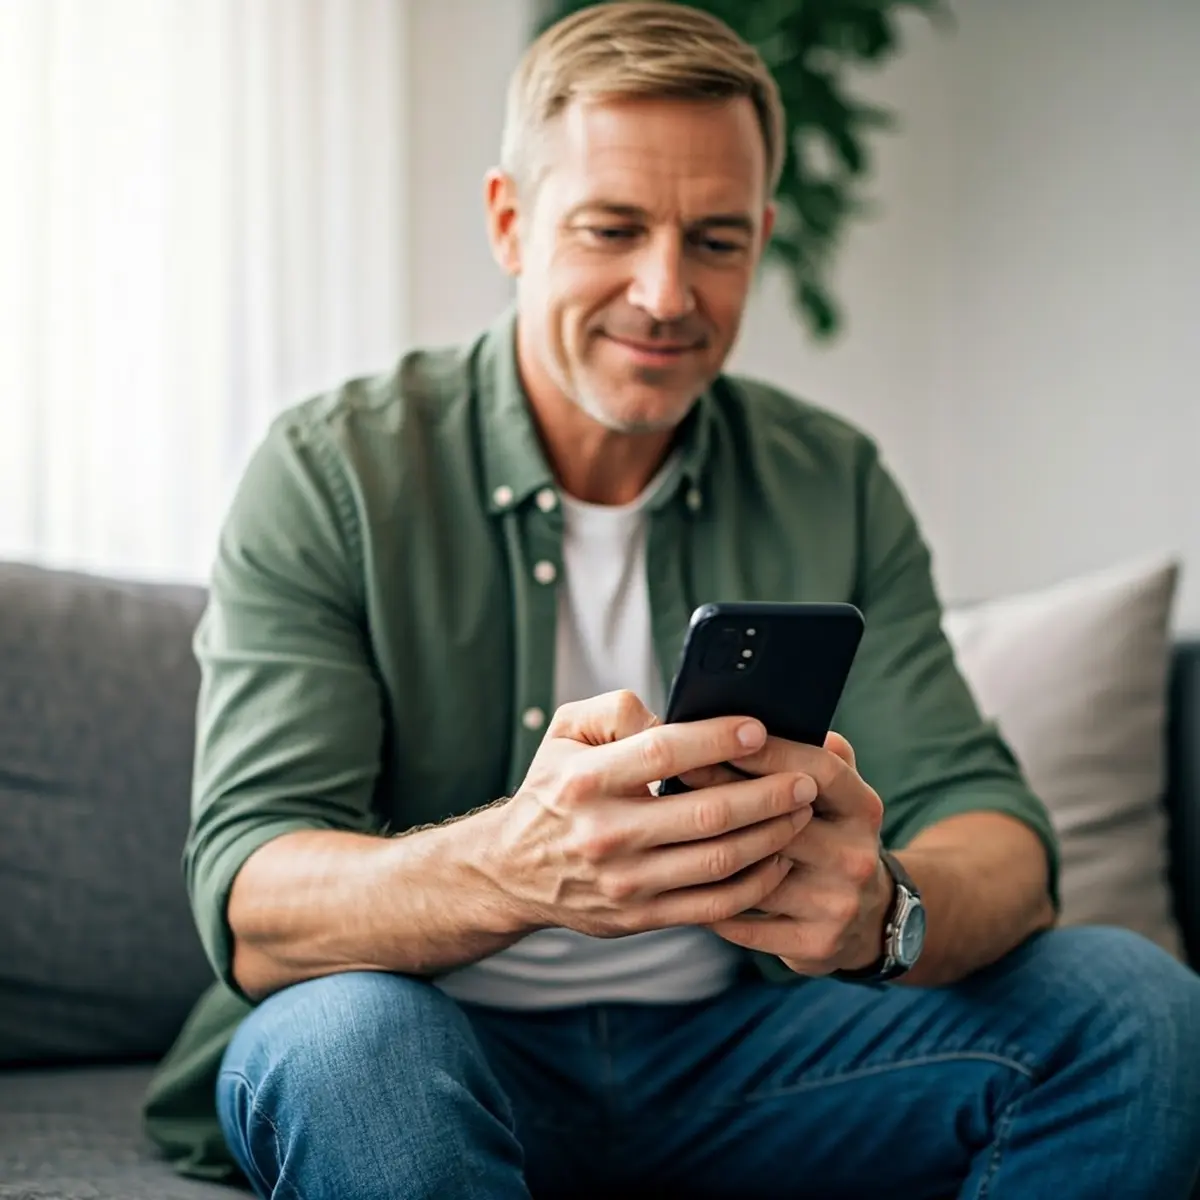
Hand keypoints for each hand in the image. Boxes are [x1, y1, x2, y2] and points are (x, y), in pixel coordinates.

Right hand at [483, 691, 816, 937]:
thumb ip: (614, 710)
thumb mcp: (565, 733)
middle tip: (804, 778)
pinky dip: (755, 882)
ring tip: (801, 812)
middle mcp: (603, 834)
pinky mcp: (640, 917)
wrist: (513, 871)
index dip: (716, 740)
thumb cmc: (554, 788)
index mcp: (584, 781)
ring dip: (771, 835)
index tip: (759, 728)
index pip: (662, 754)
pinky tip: (778, 857)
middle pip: (705, 813)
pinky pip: (713, 905)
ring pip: (718, 861)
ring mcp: (624, 882)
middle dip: (766, 793)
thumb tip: (674, 716)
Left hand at [692, 731, 890, 975]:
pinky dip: (709, 900)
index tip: (720, 736)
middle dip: (723, 796)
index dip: (768, 752)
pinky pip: (745, 919)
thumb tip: (768, 715)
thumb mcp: (839, 791)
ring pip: (755, 872)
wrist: (871, 920)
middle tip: (674, 777)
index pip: (816, 769)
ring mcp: (838, 903)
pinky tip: (679, 881)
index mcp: (862, 807)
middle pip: (780, 821)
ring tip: (665, 828)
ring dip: (707, 850)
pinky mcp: (816, 943)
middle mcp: (856, 855)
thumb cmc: (831, 833)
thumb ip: (813, 754)